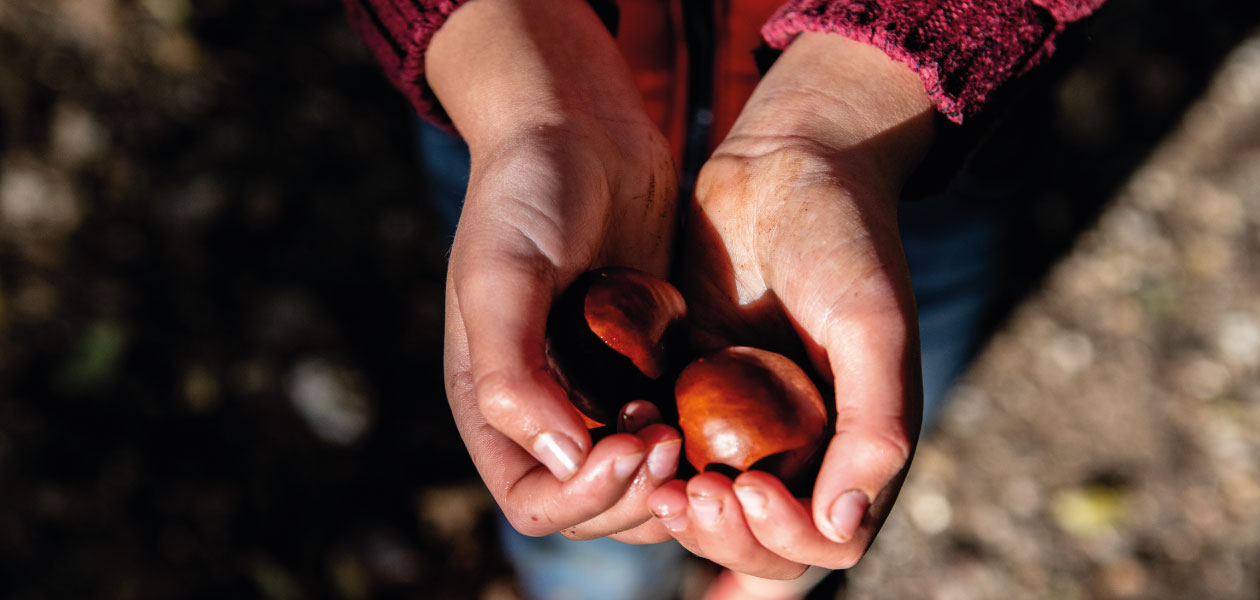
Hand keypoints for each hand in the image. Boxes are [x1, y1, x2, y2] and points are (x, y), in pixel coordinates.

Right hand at [430, 0, 681, 542]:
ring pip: (643, 481)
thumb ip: (510, 374)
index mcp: (493, 403)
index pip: (533, 499)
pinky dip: (699, 438)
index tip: (632, 445)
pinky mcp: (650, 365)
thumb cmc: (525, 194)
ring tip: (691, 427)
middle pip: (592, 506)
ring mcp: (601, 390)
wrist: (581, 128)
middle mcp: (546, 409)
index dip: (583, 496)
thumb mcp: (499, 276)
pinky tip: (716, 405)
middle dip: (635, 492)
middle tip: (674, 440)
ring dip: (671, 476)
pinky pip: (679, 430)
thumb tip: (559, 456)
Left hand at [647, 34, 935, 577]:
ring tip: (651, 469)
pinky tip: (626, 433)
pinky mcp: (692, 390)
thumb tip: (843, 524)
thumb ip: (876, 426)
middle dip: (722, 534)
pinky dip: (648, 459)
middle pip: (759, 541)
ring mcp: (744, 423)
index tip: (749, 489)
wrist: (788, 162)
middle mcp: (801, 447)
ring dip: (678, 510)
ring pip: (707, 506)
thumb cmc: (847, 238)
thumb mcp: (872, 325)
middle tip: (686, 494)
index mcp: (857, 446)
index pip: (822, 539)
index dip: (783, 537)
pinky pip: (667, 449)